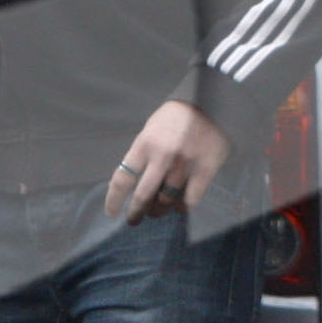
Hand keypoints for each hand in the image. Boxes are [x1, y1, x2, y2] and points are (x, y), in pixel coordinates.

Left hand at [107, 102, 227, 222]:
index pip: (122, 179)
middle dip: (135, 213)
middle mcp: (162, 156)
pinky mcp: (205, 169)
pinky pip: (191, 199)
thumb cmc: (175, 117)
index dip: (114, 200)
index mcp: (144, 144)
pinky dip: (182, 207)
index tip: (112, 212)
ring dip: (159, 210)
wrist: (210, 102)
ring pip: (166, 200)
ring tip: (157, 212)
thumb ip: (143, 154)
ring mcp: (184, 164)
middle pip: (143, 196)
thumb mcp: (151, 130)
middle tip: (133, 220)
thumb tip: (133, 182)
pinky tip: (179, 207)